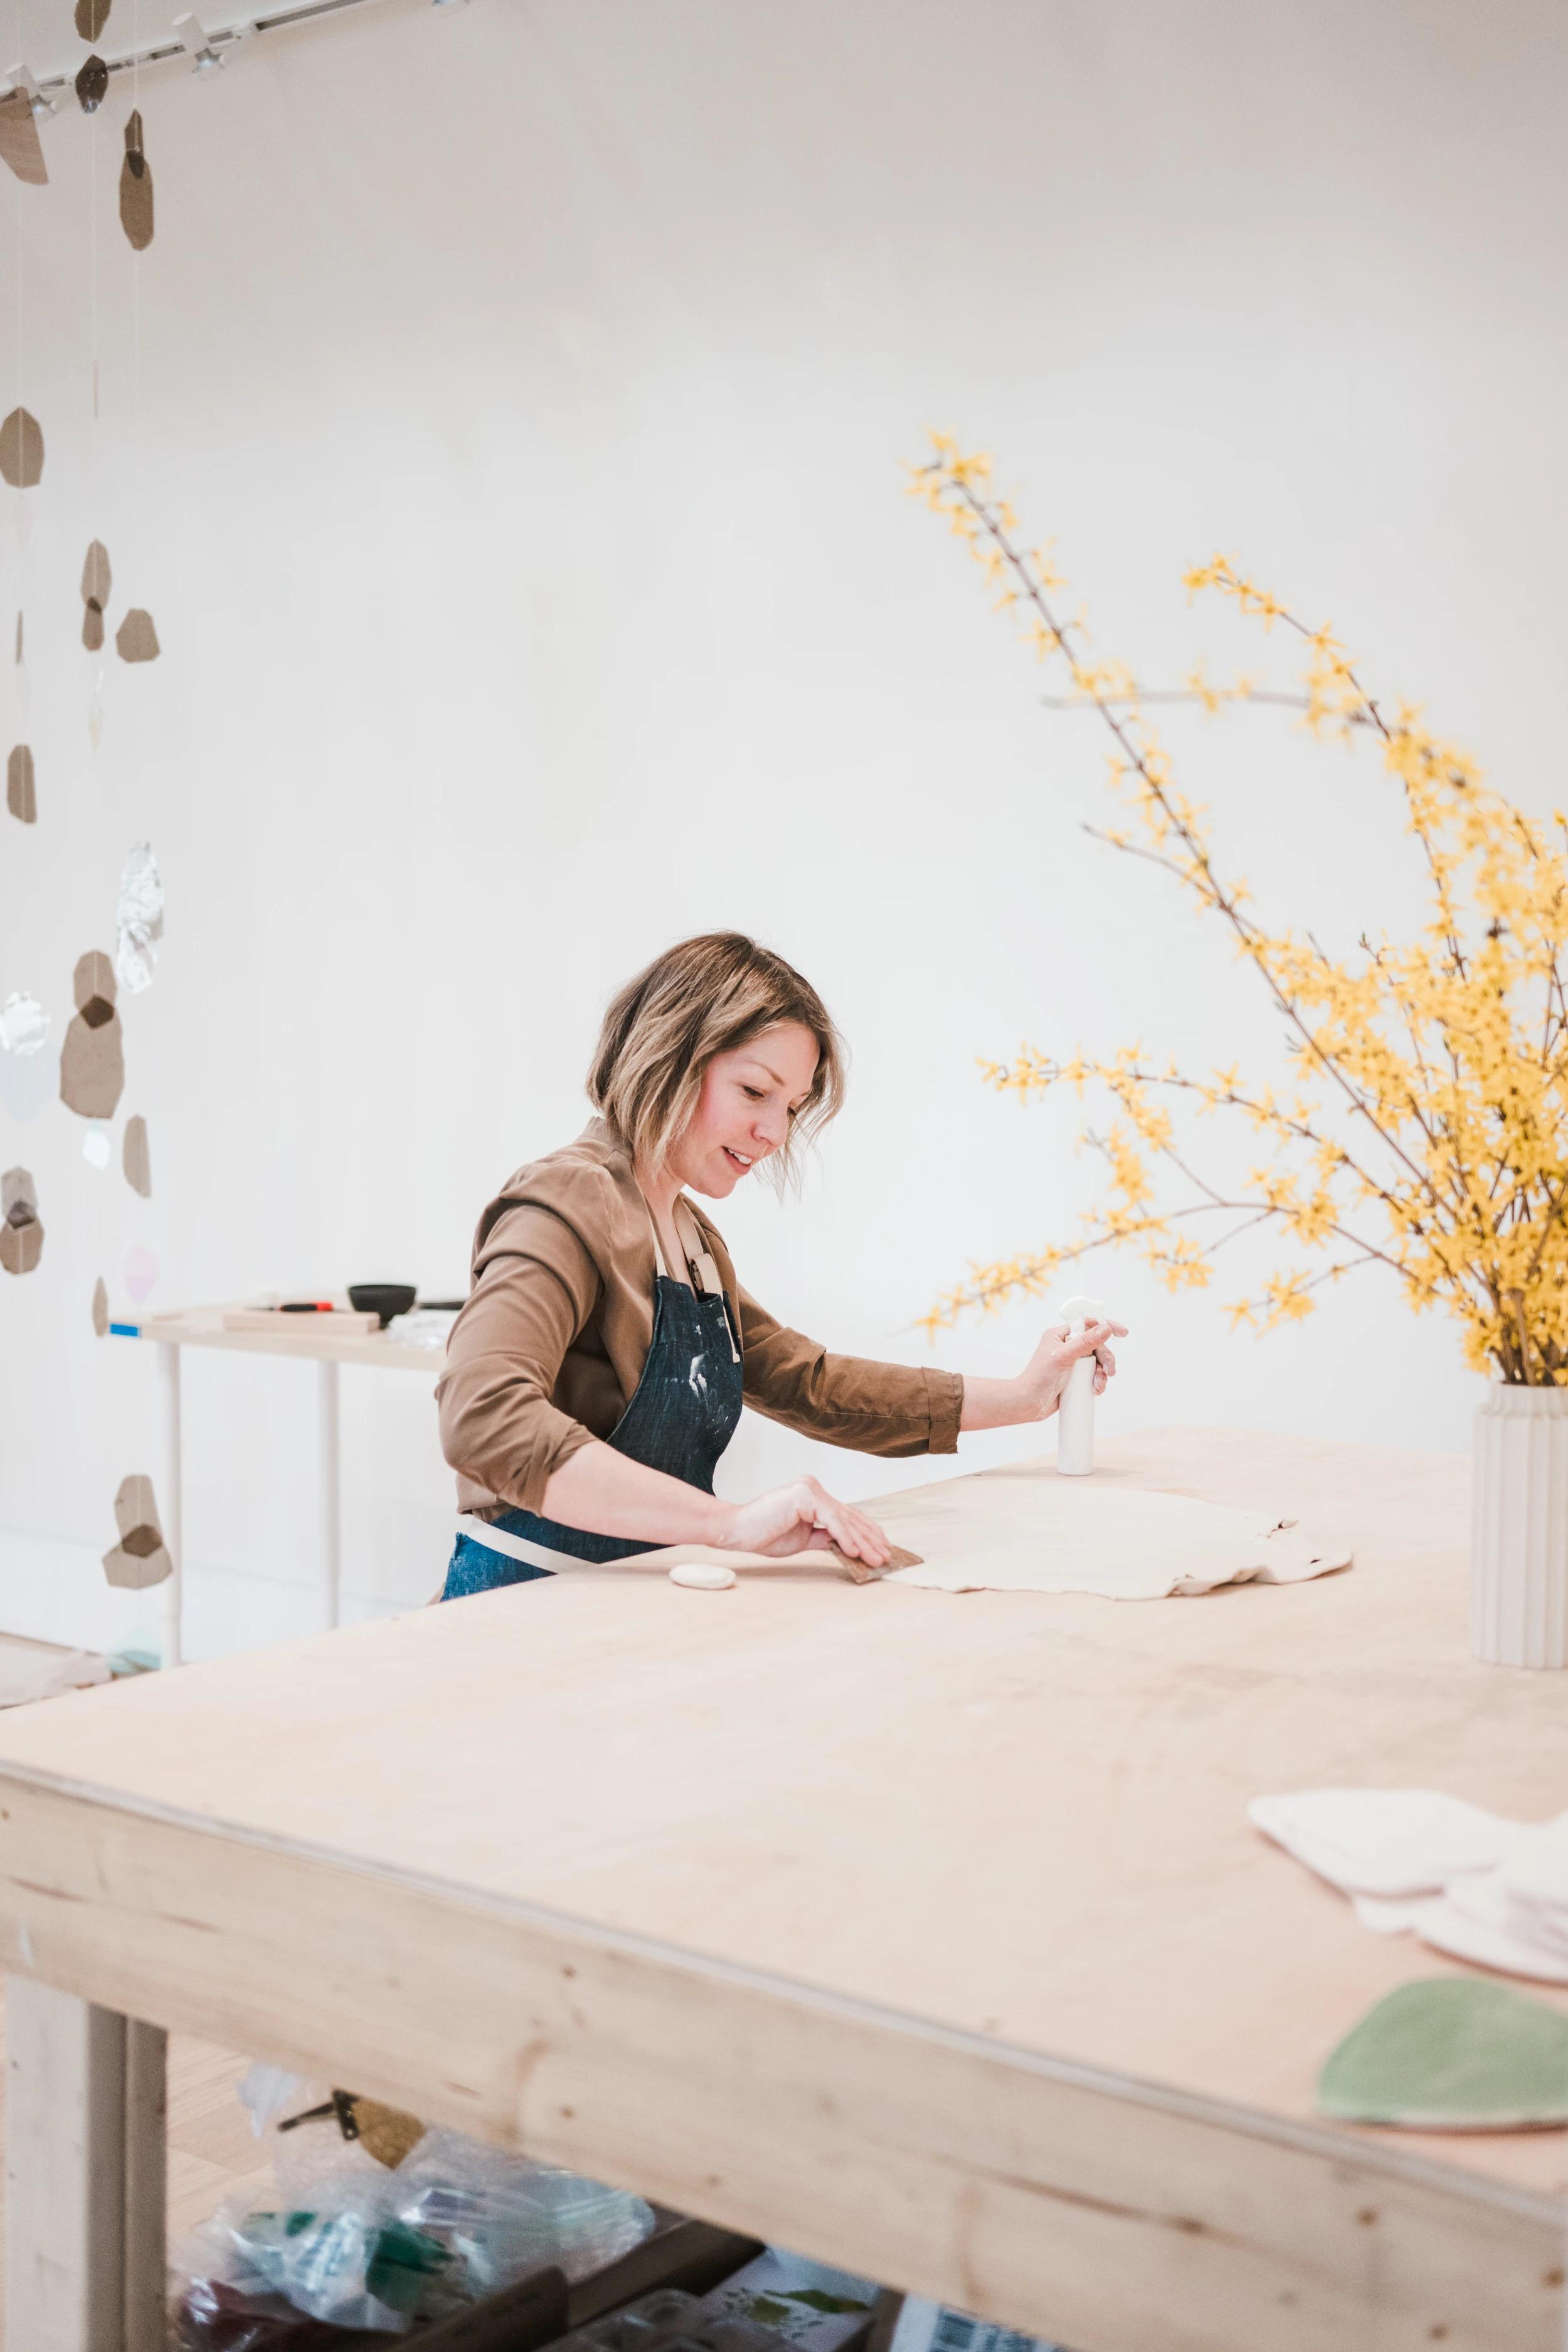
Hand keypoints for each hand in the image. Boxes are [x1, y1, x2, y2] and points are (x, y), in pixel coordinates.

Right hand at [719, 1477, 892, 1566]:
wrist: (736, 1530)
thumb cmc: (763, 1534)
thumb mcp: (803, 1538)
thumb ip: (825, 1538)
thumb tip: (849, 1546)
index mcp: (812, 1496)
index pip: (847, 1515)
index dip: (866, 1532)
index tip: (882, 1549)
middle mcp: (813, 1488)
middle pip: (850, 1516)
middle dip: (871, 1539)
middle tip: (887, 1557)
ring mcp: (809, 1489)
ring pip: (844, 1518)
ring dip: (863, 1541)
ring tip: (877, 1559)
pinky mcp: (803, 1496)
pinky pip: (831, 1520)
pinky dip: (845, 1537)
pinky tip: (856, 1552)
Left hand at [1020, 1316, 1127, 1417]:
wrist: (1029, 1404)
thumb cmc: (1040, 1378)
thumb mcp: (1064, 1357)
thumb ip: (1085, 1342)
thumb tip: (1105, 1328)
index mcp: (1060, 1335)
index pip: (1087, 1324)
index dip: (1105, 1326)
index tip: (1122, 1333)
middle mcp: (1066, 1346)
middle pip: (1096, 1346)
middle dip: (1105, 1359)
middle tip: (1109, 1371)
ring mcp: (1071, 1362)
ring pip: (1097, 1362)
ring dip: (1102, 1373)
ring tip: (1099, 1385)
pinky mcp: (1074, 1377)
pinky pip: (1093, 1375)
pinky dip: (1098, 1381)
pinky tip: (1096, 1389)